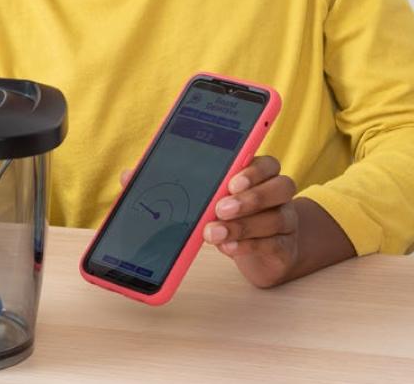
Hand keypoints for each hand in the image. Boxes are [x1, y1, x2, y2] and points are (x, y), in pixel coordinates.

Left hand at [118, 155, 299, 287]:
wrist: (262, 251)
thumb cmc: (225, 214)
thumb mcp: (199, 196)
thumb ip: (168, 182)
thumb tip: (128, 176)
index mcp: (256, 173)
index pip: (265, 162)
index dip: (252, 169)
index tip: (231, 179)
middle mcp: (277, 193)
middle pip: (279, 186)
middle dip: (248, 198)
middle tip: (218, 208)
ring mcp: (285, 220)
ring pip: (276, 218)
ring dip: (243, 225)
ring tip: (214, 233)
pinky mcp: (284, 247)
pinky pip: (273, 244)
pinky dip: (248, 245)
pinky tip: (228, 247)